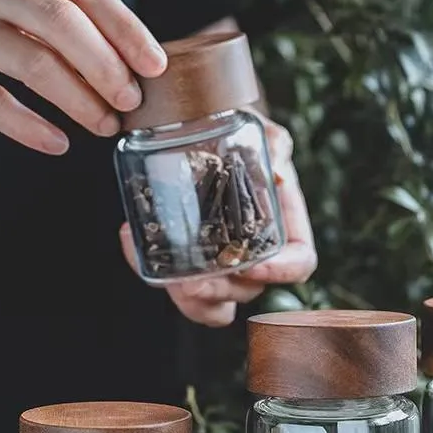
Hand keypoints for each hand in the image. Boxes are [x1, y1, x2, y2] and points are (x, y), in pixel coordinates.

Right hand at [0, 0, 166, 153]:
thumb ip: (66, 12)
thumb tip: (133, 63)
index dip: (127, 31)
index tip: (156, 66)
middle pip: (63, 24)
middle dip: (107, 67)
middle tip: (131, 101)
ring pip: (32, 62)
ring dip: (79, 100)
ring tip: (106, 124)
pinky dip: (30, 127)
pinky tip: (59, 144)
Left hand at [120, 114, 317, 325]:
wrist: (201, 128)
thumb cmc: (239, 135)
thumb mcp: (262, 132)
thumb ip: (276, 145)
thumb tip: (279, 175)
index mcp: (284, 226)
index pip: (299, 262)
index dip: (281, 272)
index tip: (252, 266)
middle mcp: (256, 252)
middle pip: (249, 290)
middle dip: (220, 292)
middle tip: (190, 281)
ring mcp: (223, 262)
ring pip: (215, 304)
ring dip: (190, 300)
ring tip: (167, 278)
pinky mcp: (190, 262)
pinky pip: (181, 291)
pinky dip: (157, 276)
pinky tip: (133, 240)